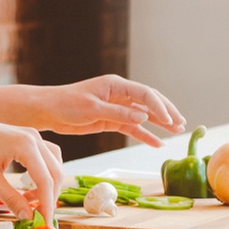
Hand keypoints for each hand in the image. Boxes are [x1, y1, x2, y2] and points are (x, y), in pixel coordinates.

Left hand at [0, 106, 63, 219]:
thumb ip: (11, 198)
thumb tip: (27, 216)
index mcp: (26, 145)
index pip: (46, 180)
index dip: (47, 204)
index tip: (45, 221)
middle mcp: (33, 138)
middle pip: (55, 172)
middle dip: (50, 196)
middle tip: (40, 215)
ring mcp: (32, 135)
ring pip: (53, 164)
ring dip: (48, 184)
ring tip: (32, 201)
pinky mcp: (27, 137)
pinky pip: (45, 157)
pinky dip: (42, 173)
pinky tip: (29, 186)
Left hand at [34, 75, 185, 146]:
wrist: (47, 111)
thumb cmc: (66, 105)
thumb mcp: (92, 109)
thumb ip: (118, 114)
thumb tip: (143, 117)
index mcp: (115, 85)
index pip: (145, 94)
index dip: (159, 106)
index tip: (169, 120)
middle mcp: (119, 94)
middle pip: (149, 102)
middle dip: (166, 113)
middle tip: (181, 124)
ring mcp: (116, 108)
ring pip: (143, 116)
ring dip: (159, 124)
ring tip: (176, 132)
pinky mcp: (110, 120)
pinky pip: (131, 128)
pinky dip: (144, 135)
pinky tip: (157, 143)